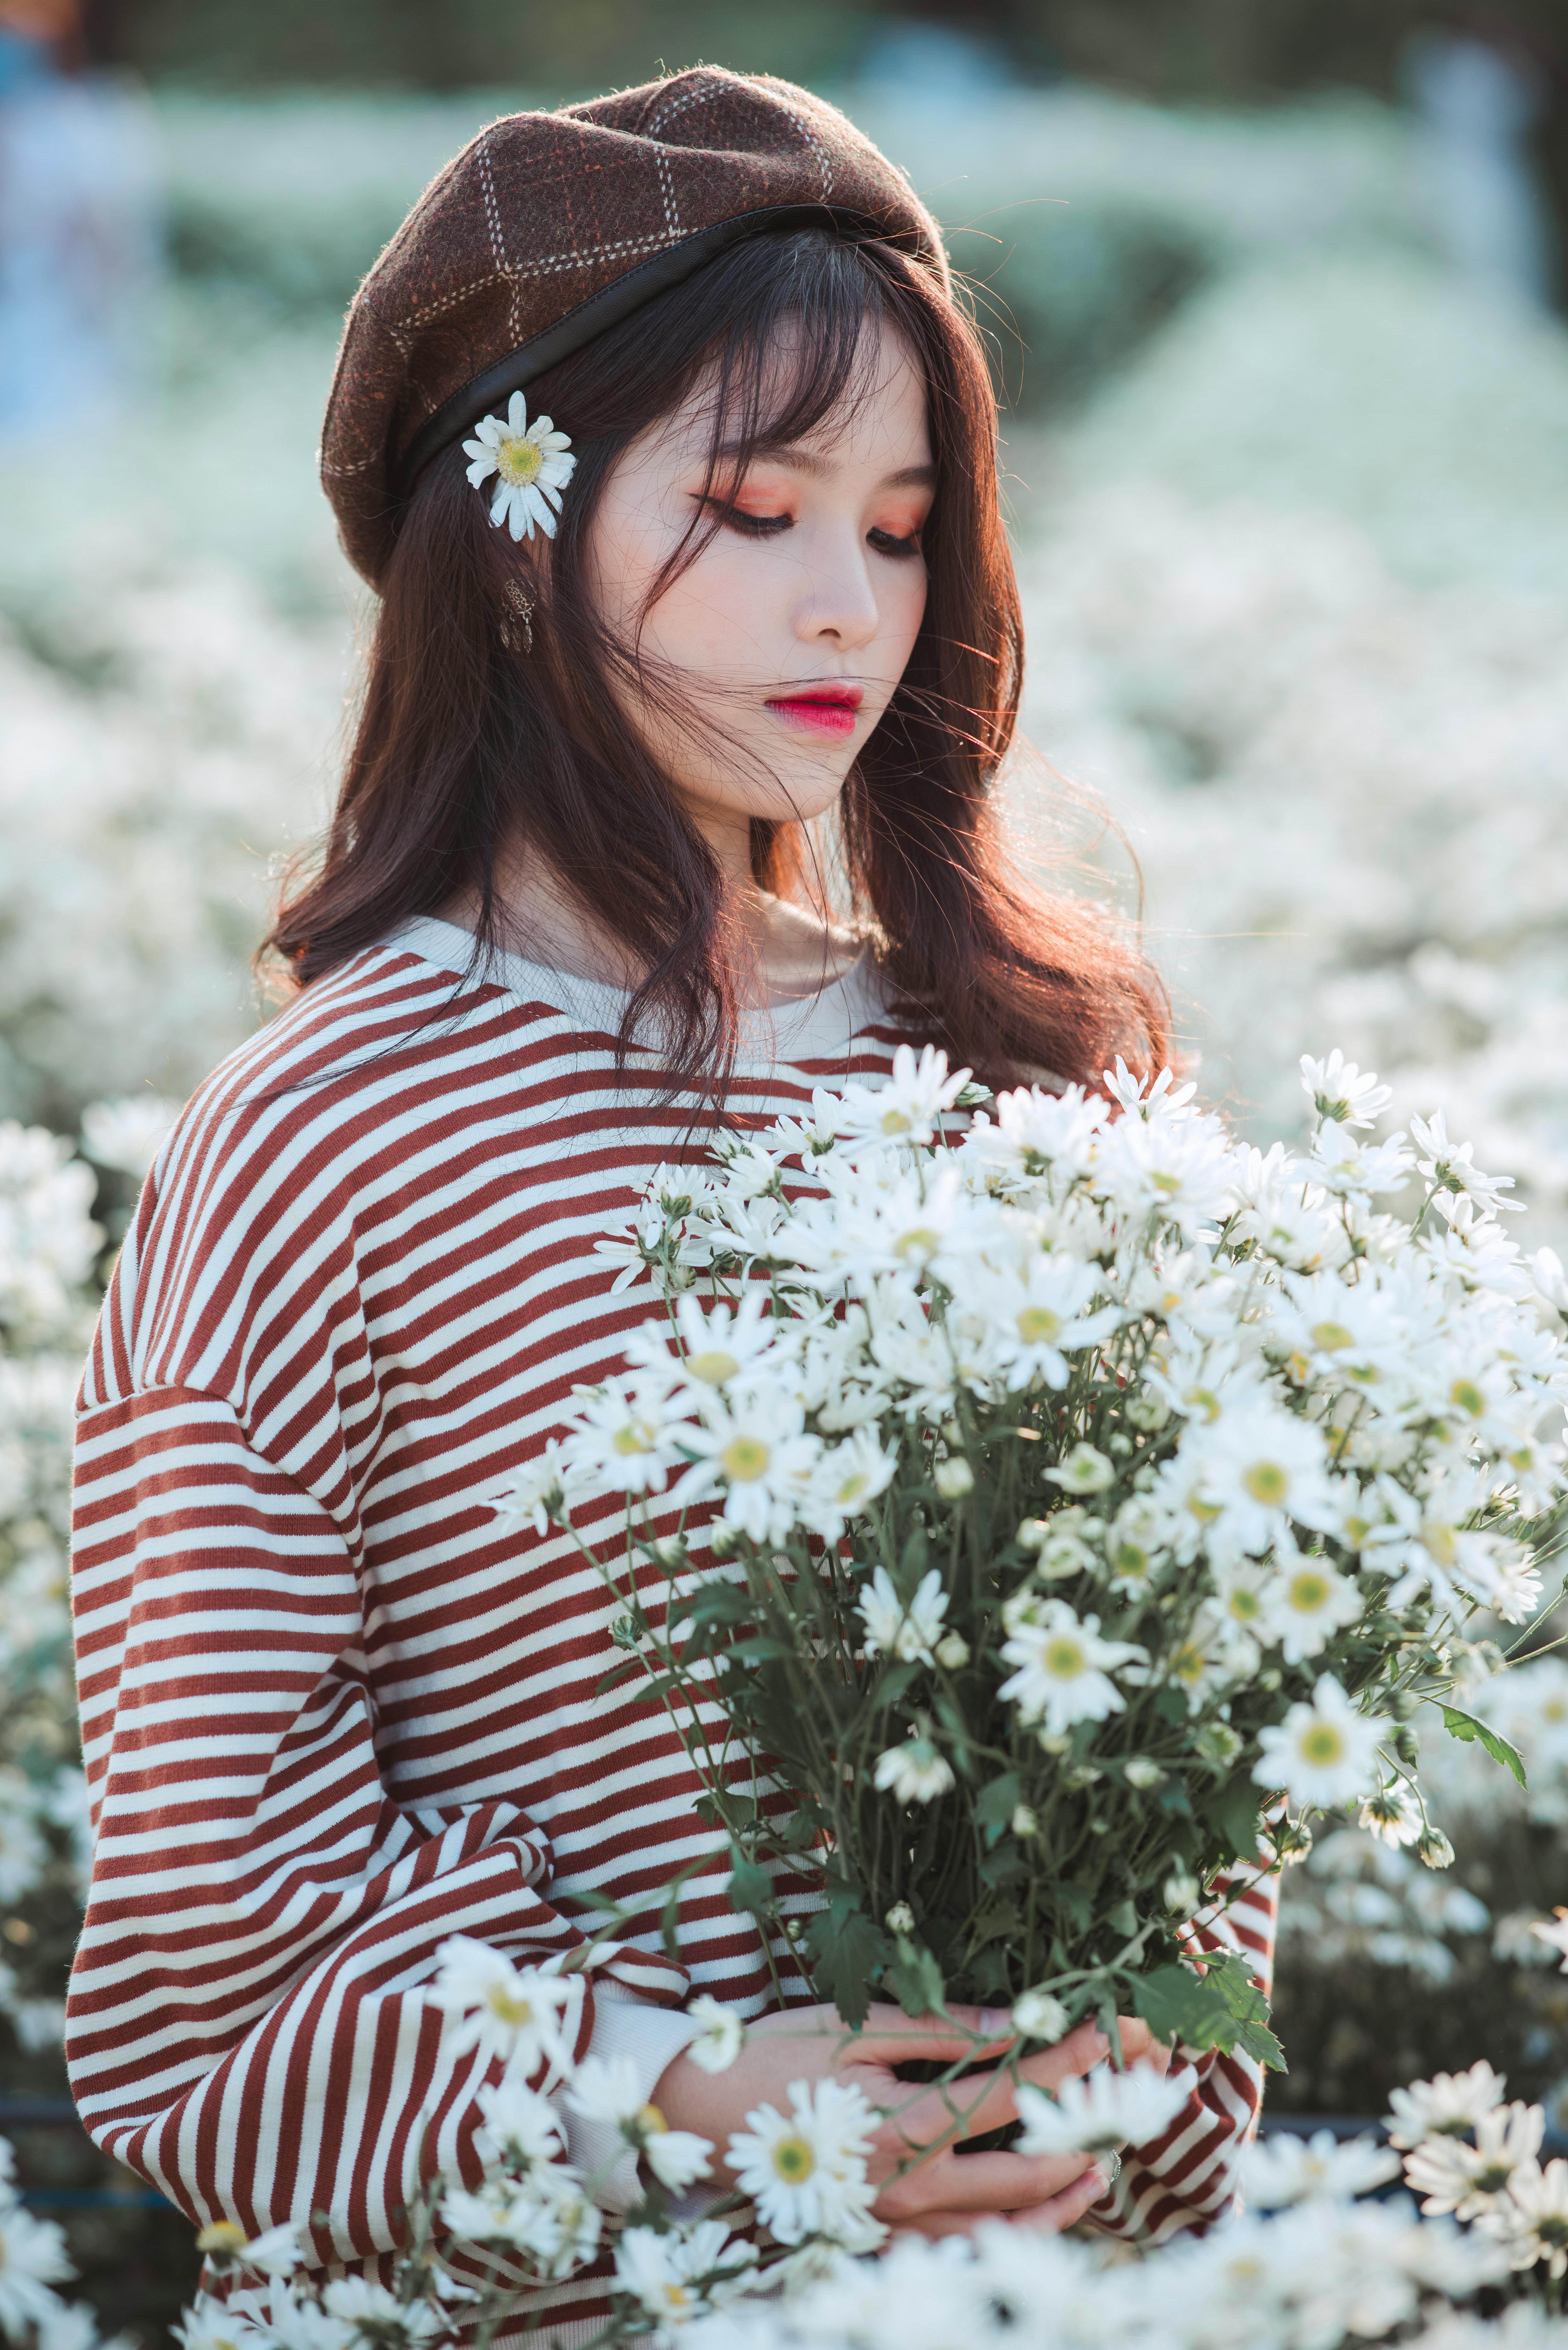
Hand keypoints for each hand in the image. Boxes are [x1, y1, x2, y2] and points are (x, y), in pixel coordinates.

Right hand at [652, 2003, 1169, 2241]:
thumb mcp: (857, 2029)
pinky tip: (1036, 2214)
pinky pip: (958, 2247)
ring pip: (999, 2227)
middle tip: (1129, 2106)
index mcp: (902, 2125)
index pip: (1008, 2096)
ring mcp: (893, 2221)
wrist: (698, 2114)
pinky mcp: (878, 2236)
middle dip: (1083, 2135)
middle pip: (1020, 2173)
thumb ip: (939, 2030)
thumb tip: (1013, 2022)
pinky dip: (1008, 2233)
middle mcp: (906, 2186)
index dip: (1066, 2065)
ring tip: (1098, 2171)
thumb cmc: (776, 2056)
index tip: (1111, 2034)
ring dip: (1058, 2200)